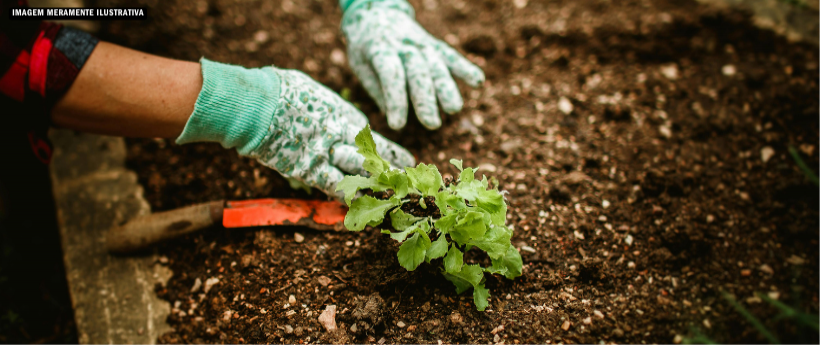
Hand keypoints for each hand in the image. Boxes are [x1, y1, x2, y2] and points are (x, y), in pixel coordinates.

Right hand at [176, 59, 414, 198]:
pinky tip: (360, 208)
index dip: (385, 150)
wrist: (257, 103)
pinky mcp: (309, 170)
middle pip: (373, 155)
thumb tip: (323, 108)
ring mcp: (327, 153)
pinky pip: (335, 187)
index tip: (400, 158)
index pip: (369, 138)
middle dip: (392, 168)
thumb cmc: (279, 90)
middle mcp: (341, 134)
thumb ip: (323, 106)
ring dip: (377, 185)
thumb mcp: (310, 92)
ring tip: (394, 196)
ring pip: (361, 173)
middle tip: (409, 179)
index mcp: (342, 113)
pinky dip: (347, 198)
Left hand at [341, 0, 484, 129]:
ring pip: (436, 65)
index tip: (397, 125)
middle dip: (425, 98)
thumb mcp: (360, 65)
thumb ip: (377, 88)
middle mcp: (403, 45)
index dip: (395, 100)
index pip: (390, 74)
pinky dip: (465, 67)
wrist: (376, 12)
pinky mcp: (434, 44)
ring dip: (446, 88)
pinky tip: (478, 81)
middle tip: (431, 124)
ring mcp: (421, 43)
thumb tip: (392, 114)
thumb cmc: (365, 47)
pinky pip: (450, 56)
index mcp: (380, 49)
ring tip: (454, 109)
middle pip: (418, 72)